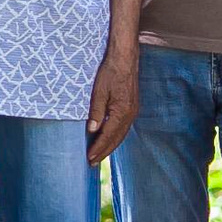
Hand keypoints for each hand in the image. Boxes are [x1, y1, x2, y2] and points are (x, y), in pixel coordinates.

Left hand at [86, 47, 137, 164]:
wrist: (125, 58)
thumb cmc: (111, 72)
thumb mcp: (99, 92)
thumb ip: (96, 112)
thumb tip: (92, 130)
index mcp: (121, 112)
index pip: (108, 136)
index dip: (98, 148)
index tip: (89, 158)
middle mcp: (130, 115)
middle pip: (116, 139)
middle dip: (104, 152)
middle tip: (92, 162)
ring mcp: (132, 111)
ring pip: (121, 135)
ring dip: (110, 146)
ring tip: (99, 155)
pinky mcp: (132, 107)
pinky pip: (123, 128)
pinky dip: (115, 137)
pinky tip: (109, 139)